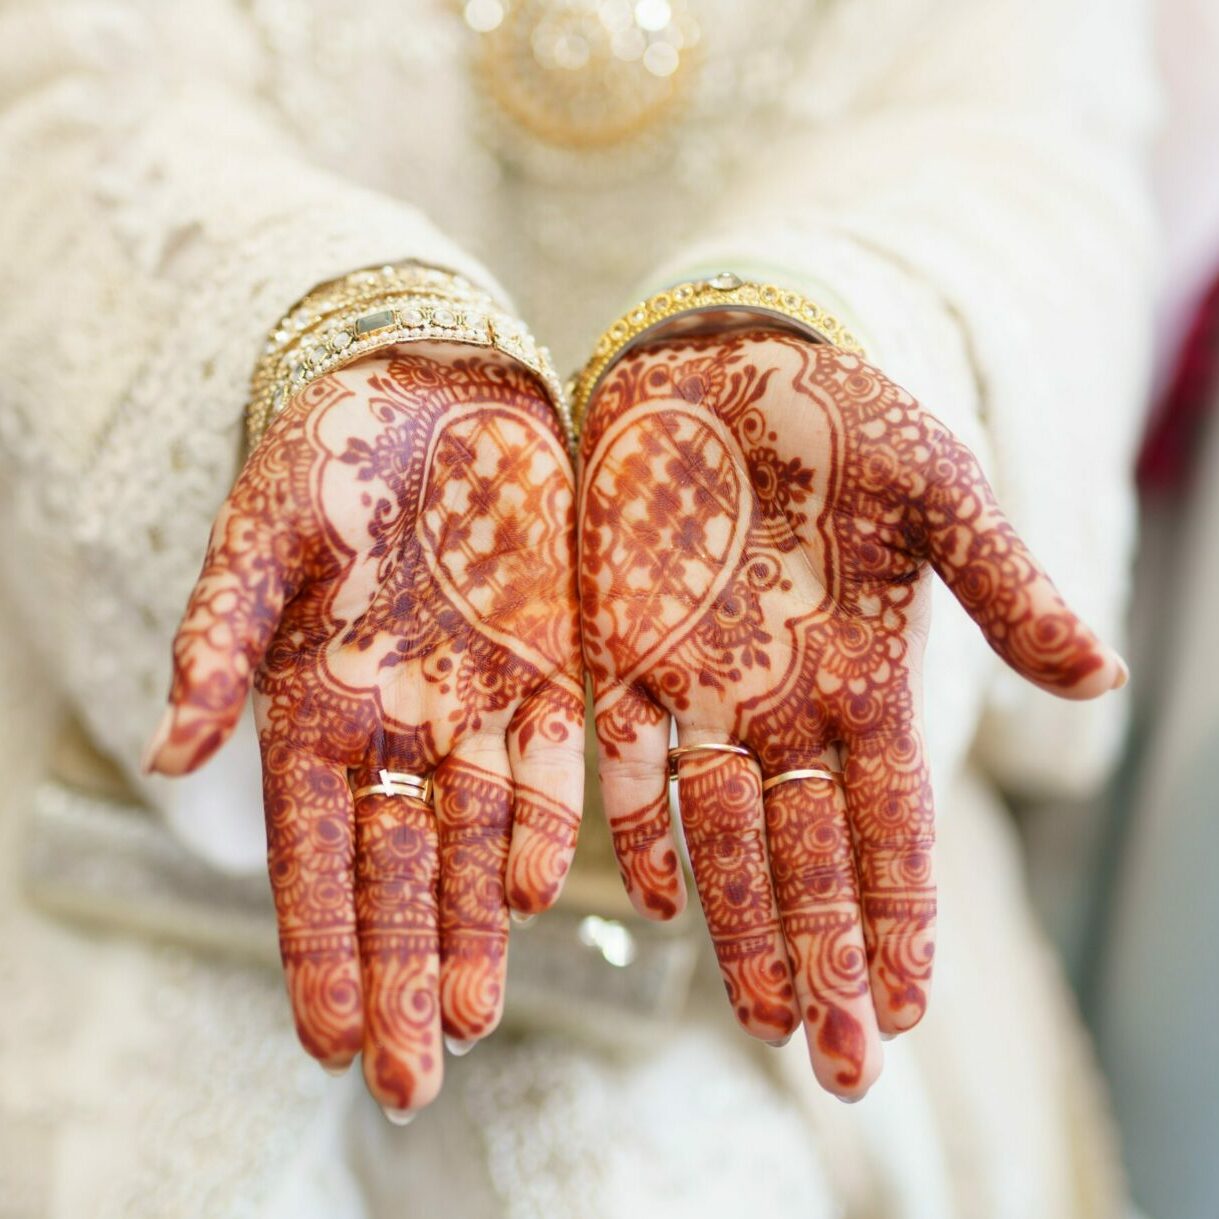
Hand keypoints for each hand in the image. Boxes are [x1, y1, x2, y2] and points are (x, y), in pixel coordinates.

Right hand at [145, 345, 582, 1115]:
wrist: (436, 385)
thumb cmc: (334, 452)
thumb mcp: (261, 534)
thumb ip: (218, 638)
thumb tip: (163, 752)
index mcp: (315, 707)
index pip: (312, 854)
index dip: (318, 944)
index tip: (328, 1040)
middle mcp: (398, 727)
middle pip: (398, 873)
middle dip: (401, 972)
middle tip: (409, 1078)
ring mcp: (476, 703)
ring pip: (473, 840)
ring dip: (473, 927)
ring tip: (471, 1017)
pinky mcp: (549, 667)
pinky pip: (549, 762)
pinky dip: (541, 822)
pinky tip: (534, 890)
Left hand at [578, 331, 1123, 1097]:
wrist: (722, 361)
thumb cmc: (840, 416)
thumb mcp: (937, 491)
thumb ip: (1001, 585)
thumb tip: (1101, 680)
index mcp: (868, 678)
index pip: (893, 825)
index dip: (902, 914)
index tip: (913, 1005)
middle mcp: (784, 707)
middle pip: (811, 857)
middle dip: (826, 957)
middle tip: (840, 1063)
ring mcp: (701, 690)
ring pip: (726, 836)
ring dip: (744, 926)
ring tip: (765, 1020)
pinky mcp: (622, 657)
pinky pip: (631, 765)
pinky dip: (645, 831)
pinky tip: (664, 900)